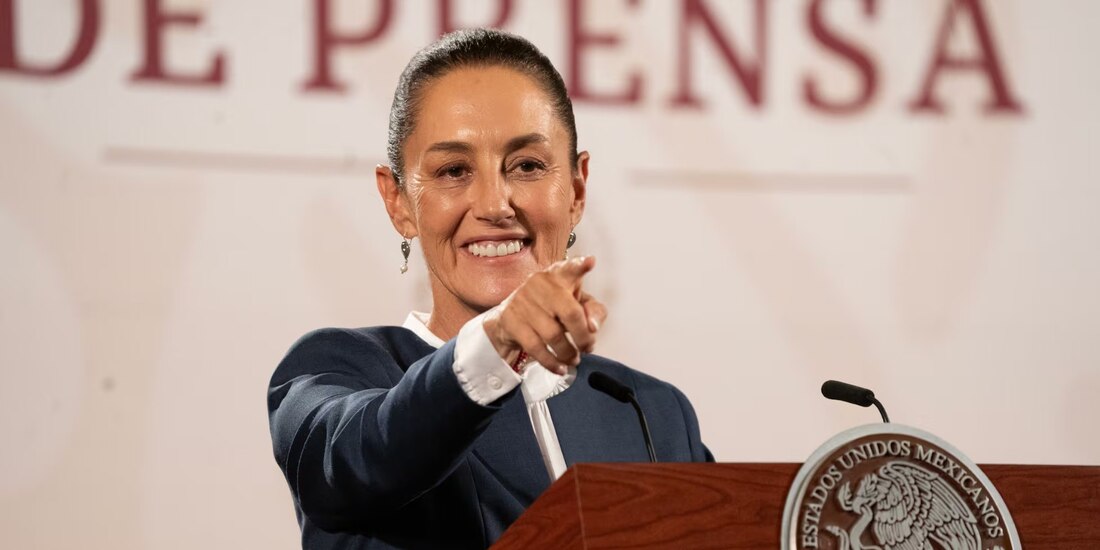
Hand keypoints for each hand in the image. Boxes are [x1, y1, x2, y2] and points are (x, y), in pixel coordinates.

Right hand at [483, 256, 607, 374]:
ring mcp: (524, 302)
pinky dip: (552, 362)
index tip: (590, 262)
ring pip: (553, 335)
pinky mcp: (512, 322)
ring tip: (574, 358)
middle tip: (588, 347)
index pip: (570, 268)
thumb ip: (594, 312)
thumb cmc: (550, 308)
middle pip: (570, 313)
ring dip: (568, 353)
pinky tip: (560, 368)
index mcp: (559, 276)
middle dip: (583, 337)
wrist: (510, 319)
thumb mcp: (576, 304)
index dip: (579, 266)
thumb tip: (593, 327)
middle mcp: (540, 284)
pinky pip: (536, 348)